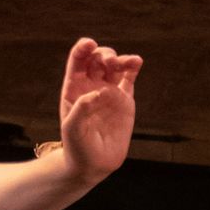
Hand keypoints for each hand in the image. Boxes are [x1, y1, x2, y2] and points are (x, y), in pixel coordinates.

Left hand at [58, 37, 142, 182]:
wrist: (93, 165)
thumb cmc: (77, 147)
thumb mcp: (72, 129)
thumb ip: (81, 108)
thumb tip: (99, 92)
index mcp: (74, 88)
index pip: (78, 61)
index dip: (83, 48)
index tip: (89, 44)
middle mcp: (91, 86)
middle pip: (97, 59)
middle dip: (104, 55)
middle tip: (109, 64)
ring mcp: (109, 91)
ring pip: (115, 65)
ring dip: (120, 59)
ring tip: (125, 63)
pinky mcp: (124, 99)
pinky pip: (129, 78)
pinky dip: (133, 67)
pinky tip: (136, 61)